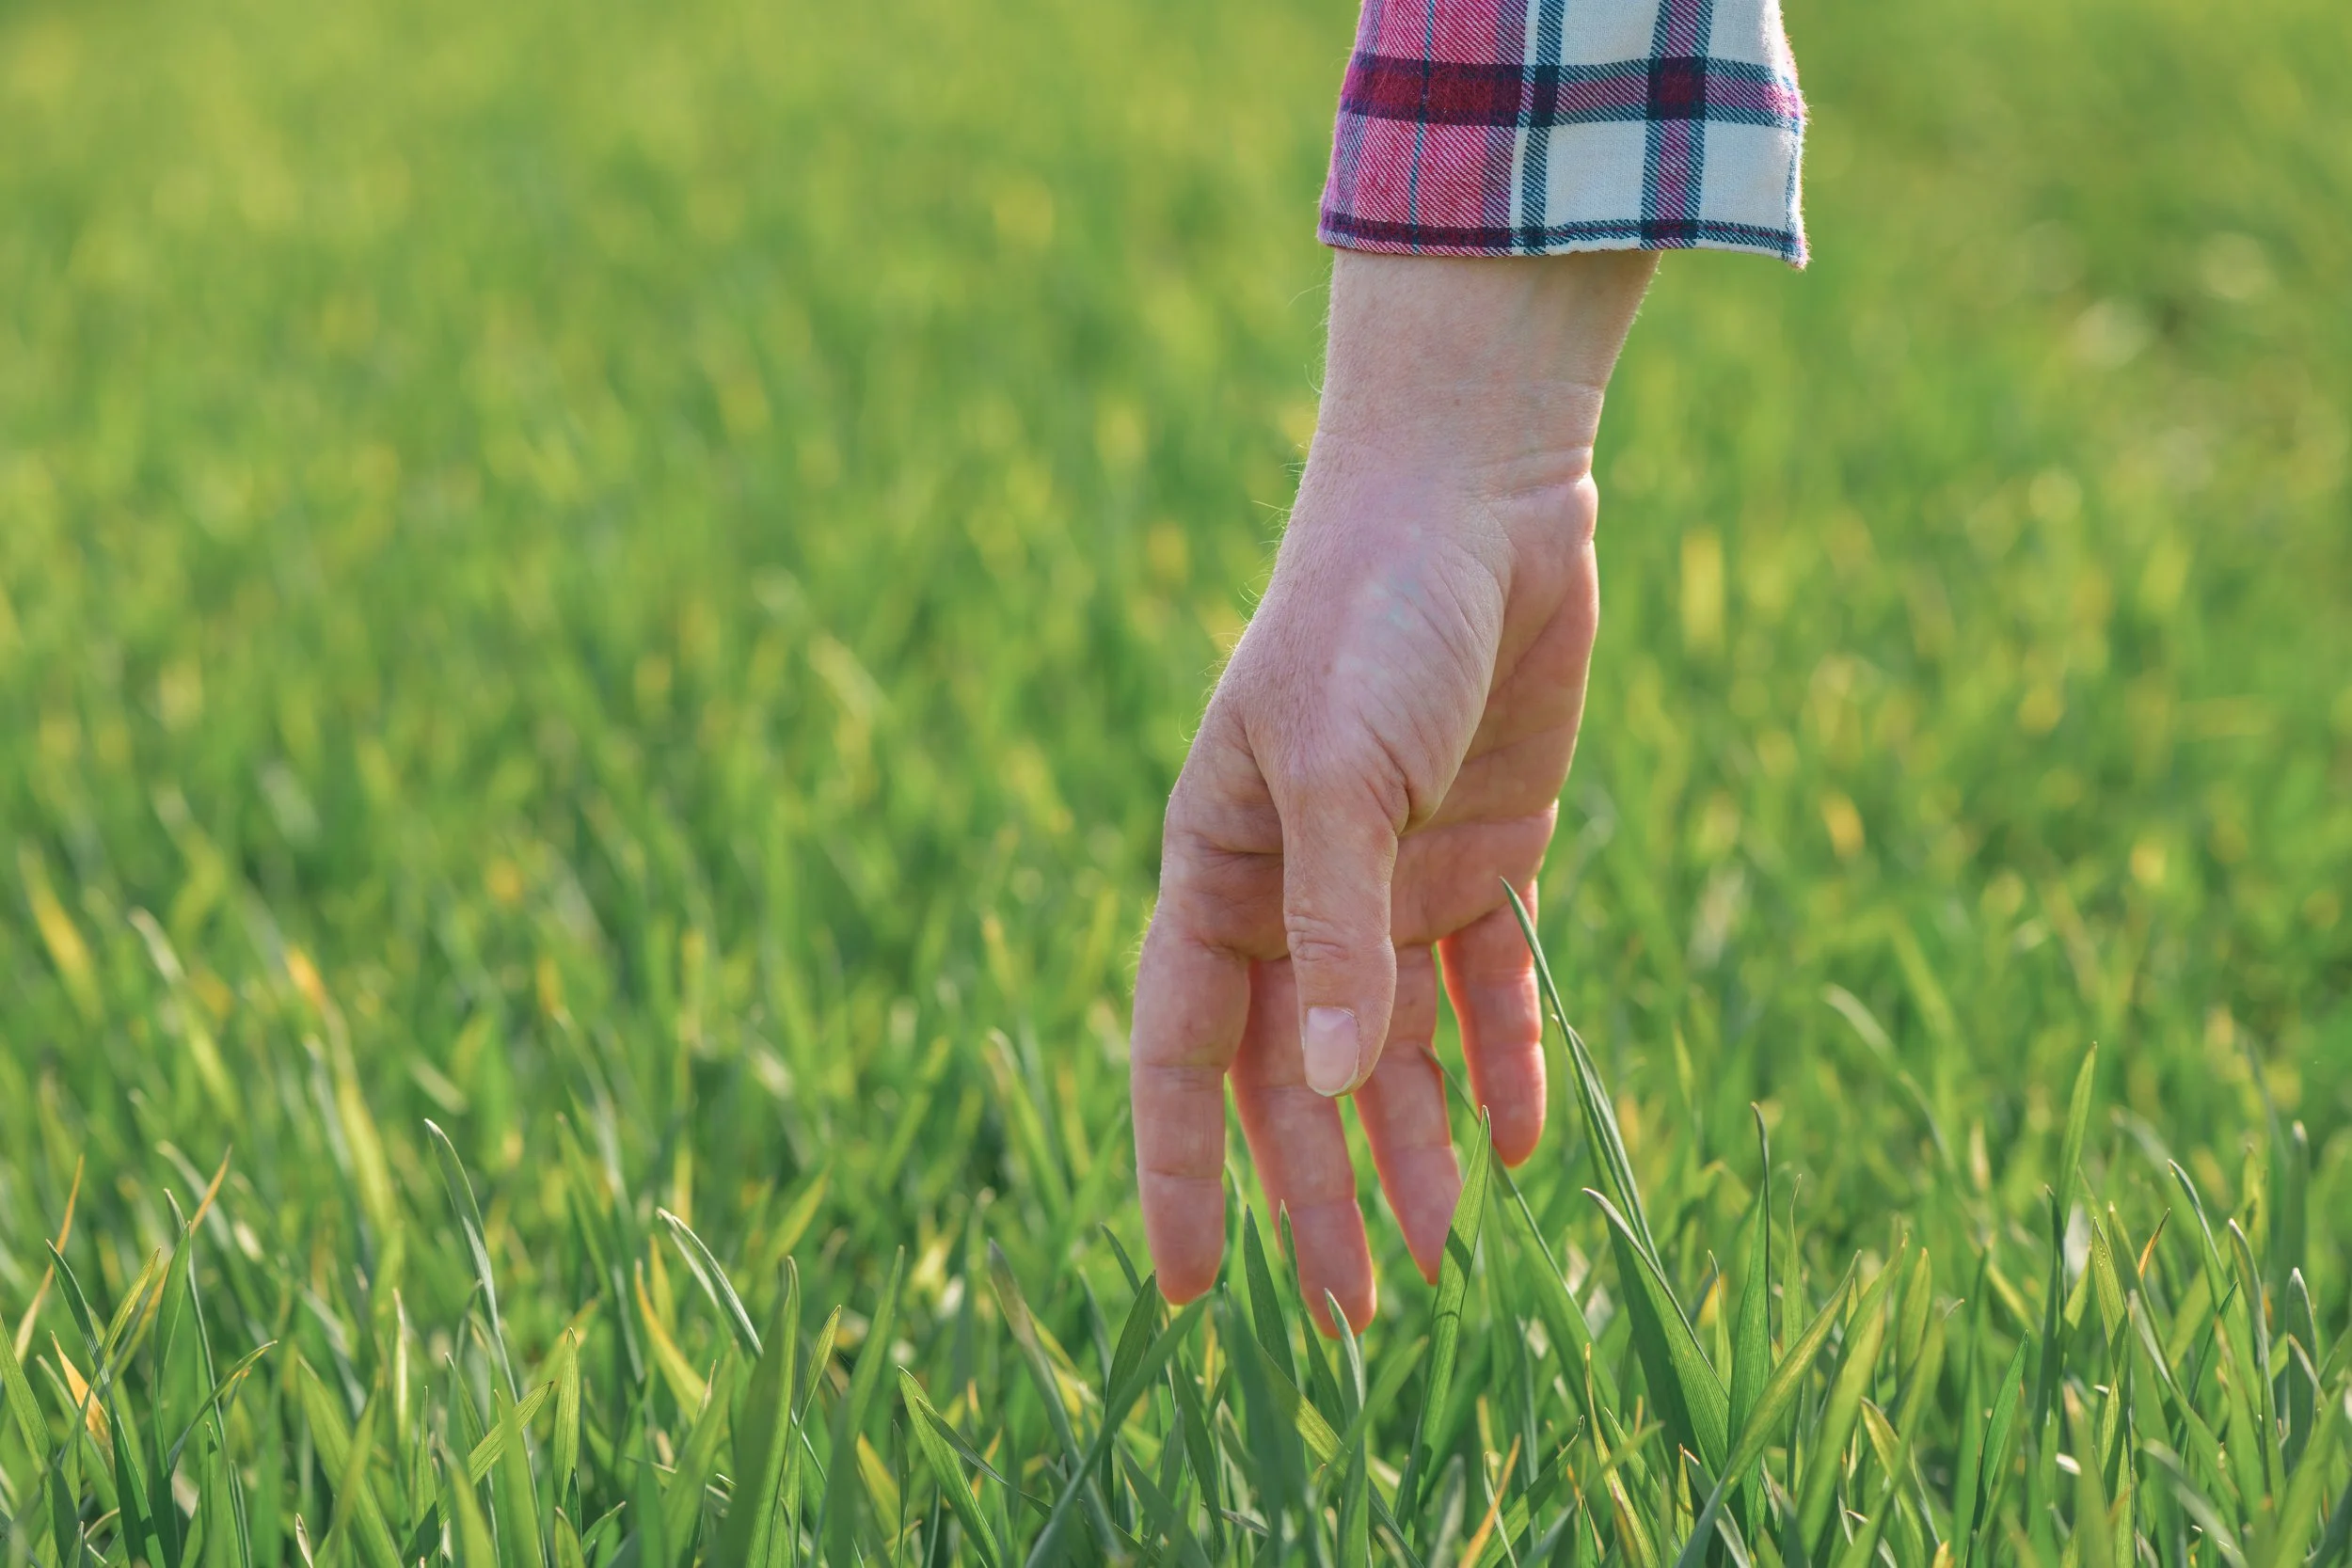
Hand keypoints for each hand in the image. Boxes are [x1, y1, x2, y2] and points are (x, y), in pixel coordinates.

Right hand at [1130, 248, 1655, 1328]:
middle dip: (1317, 1193)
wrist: (1480, 497)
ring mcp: (1392, 878)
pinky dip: (1505, 1056)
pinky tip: (1524, 1138)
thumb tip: (1320, 1093)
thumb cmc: (1373, 618)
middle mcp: (1297, 890)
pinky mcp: (1485, 854)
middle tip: (1356, 1315)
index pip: (1180, 1049)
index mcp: (1219, 869)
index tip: (1188, 1291)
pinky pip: (1490, 984)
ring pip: (1393, 1049)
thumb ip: (1334, 935)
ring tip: (1447, 1254)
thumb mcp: (1340, 776)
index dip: (1179, 1170)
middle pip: (1294, 1076)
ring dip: (1415, 1146)